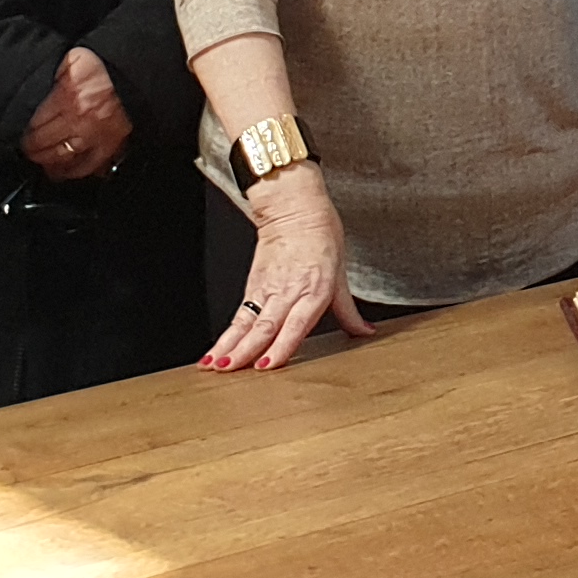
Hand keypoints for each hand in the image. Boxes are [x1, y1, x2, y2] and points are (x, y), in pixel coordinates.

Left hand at [23, 46, 130, 180]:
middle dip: (33, 151)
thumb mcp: (73, 60)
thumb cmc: (106, 64)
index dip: (26, 134)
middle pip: (46, 146)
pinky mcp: (112, 145)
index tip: (23, 136)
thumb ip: (55, 77)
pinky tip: (68, 172)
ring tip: (44, 165)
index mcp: (67, 98)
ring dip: (50, 165)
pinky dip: (77, 172)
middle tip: (29, 152)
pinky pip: (90, 166)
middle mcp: (80, 121)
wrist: (136, 71)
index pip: (36, 126)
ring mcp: (96, 136)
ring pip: (65, 160)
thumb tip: (41, 88)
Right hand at [208, 167, 376, 370]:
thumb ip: (348, 311)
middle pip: (264, 326)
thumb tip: (364, 332)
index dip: (280, 345)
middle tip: (231, 370)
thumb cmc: (320, 236)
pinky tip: (213, 353)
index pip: (296, 324)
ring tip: (215, 366)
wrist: (294, 208)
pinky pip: (238, 316)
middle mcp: (288, 292)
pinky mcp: (252, 287)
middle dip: (245, 350)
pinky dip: (225, 336)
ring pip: (246, 323)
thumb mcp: (341, 274)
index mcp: (314, 290)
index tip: (267, 364)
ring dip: (229, 346)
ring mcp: (267, 289)